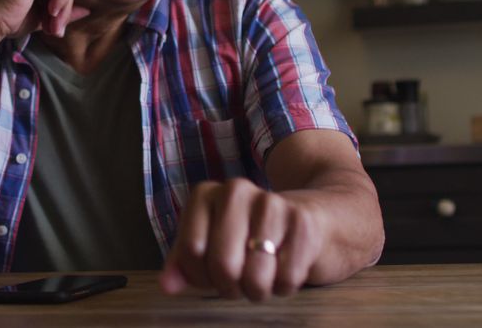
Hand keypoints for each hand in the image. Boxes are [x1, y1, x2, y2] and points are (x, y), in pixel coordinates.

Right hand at [0, 0, 89, 38]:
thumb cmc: (9, 18)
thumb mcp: (42, 12)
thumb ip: (62, 8)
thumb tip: (86, 10)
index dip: (61, 5)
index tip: (54, 28)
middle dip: (63, 8)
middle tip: (55, 30)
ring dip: (63, 8)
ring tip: (52, 26)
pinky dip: (61, 0)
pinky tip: (50, 13)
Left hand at [159, 178, 327, 300]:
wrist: (315, 217)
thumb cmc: (252, 236)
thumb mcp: (211, 244)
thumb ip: (184, 264)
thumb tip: (166, 285)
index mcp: (206, 194)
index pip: (191, 251)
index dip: (200, 276)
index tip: (212, 275)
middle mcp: (236, 190)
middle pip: (222, 264)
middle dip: (230, 287)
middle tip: (238, 283)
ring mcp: (271, 203)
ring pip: (254, 277)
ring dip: (258, 290)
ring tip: (262, 277)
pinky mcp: (302, 222)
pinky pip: (286, 279)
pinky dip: (284, 286)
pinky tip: (286, 268)